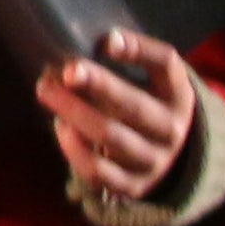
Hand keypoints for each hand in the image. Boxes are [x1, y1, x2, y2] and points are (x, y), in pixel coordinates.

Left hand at [42, 28, 204, 203]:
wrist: (177, 159)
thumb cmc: (149, 104)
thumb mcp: (152, 80)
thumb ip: (125, 61)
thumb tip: (76, 45)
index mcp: (177, 93)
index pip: (166, 64)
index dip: (139, 50)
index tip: (107, 39)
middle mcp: (170, 128)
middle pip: (133, 105)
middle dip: (96, 84)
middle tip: (63, 70)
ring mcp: (153, 160)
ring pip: (111, 138)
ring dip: (74, 113)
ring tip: (47, 91)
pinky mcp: (133, 186)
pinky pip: (98, 172)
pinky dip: (74, 150)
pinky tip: (61, 128)